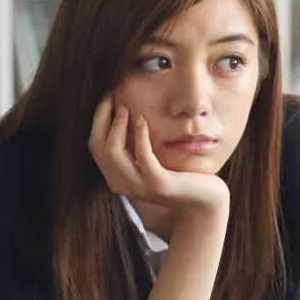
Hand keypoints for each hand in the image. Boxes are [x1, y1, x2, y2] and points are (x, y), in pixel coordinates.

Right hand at [88, 96, 229, 216]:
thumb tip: (125, 114)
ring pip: (113, 152)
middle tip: (112, 98)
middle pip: (99, 147)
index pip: (95, 147)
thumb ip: (135, 149)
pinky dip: (140, 136)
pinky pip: (142, 156)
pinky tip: (142, 120)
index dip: (97, 121)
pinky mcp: (158, 184)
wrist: (204, 202)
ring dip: (117, 125)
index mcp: (116, 179)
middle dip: (102, 118)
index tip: (106, 99)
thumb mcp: (151, 163)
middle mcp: (122, 185)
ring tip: (125, 108)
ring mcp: (139, 186)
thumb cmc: (179, 177)